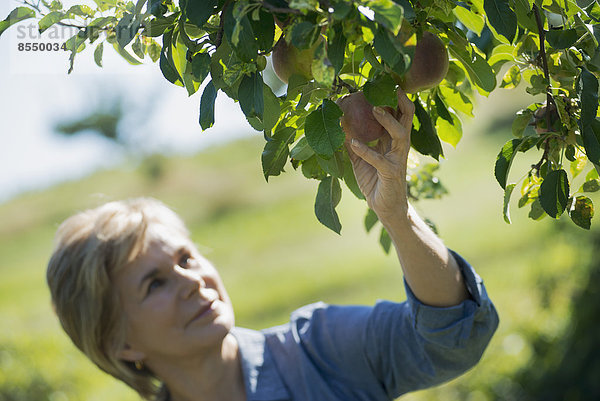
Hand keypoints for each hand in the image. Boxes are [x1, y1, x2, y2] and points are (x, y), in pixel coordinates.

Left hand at [345, 89, 414, 221]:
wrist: (385, 208)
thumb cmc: (375, 181)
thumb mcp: (360, 159)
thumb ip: (352, 142)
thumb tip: (338, 124)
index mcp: (394, 141)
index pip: (399, 114)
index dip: (394, 98)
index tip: (383, 80)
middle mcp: (399, 147)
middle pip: (407, 118)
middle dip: (401, 101)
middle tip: (390, 86)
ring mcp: (397, 160)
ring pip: (400, 135)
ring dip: (388, 121)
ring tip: (375, 109)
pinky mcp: (391, 173)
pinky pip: (380, 160)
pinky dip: (366, 150)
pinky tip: (353, 143)